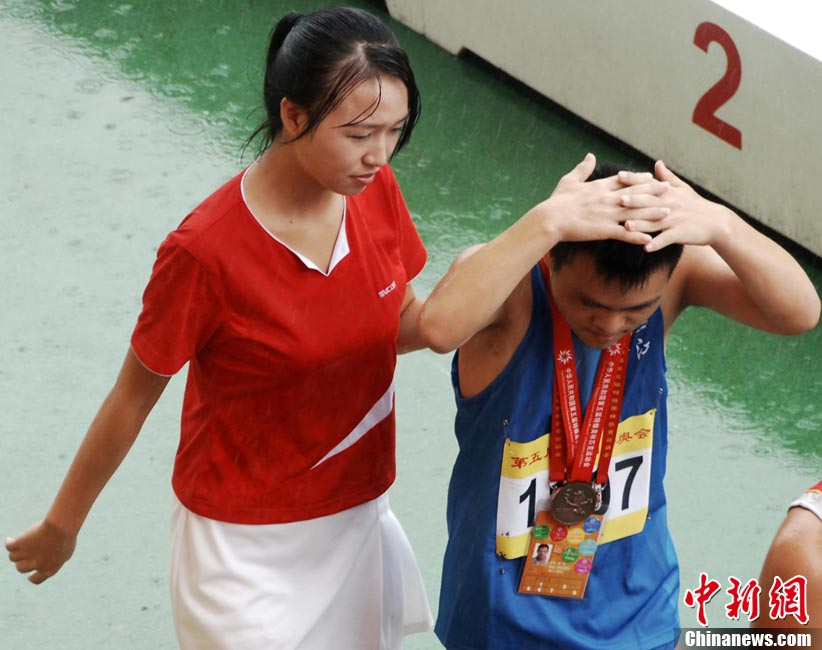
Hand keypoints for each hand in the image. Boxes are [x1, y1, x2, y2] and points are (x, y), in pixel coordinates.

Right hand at [6, 520, 76, 583]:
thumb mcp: (67, 551)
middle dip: (23, 561)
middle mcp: (36, 565)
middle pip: (21, 568)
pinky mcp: (20, 544)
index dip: (31, 576)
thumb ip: (59, 559)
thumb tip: (55, 561)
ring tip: (22, 543)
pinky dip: (9, 543)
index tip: (30, 574)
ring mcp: (27, 555)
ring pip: (13, 557)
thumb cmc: (67, 536)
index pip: (35, 579)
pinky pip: (9, 546)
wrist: (61, 527)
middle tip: (28, 551)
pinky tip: (10, 540)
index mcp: (49, 570)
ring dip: (16, 551)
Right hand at [539, 153, 669, 244]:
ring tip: (669, 214)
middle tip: (670, 189)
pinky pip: (625, 234)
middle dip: (654, 192)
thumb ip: (583, 168)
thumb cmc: (557, 201)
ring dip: (653, 213)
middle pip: (636, 194)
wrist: (550, 219)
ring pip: (636, 213)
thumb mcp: (569, 180)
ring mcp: (607, 214)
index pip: (624, 181)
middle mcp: (607, 199)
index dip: (640, 179)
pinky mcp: (604, 230)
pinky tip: (650, 239)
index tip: (652, 177)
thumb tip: (590, 156)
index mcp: (599, 187)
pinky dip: (638, 236)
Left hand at [620, 160, 731, 250]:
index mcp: (668, 193)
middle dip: (634, 201)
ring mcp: (675, 220)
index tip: (618, 175)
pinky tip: (646, 248)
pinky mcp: (680, 233)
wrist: (716, 222)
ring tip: (627, 226)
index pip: (648, 184)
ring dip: (641, 225)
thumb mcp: (682, 188)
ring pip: (655, 222)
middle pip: (650, 202)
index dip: (634, 180)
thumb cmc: (695, 204)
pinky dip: (657, 244)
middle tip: (619, 199)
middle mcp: (670, 205)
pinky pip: (667, 239)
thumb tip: (657, 162)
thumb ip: (667, 177)